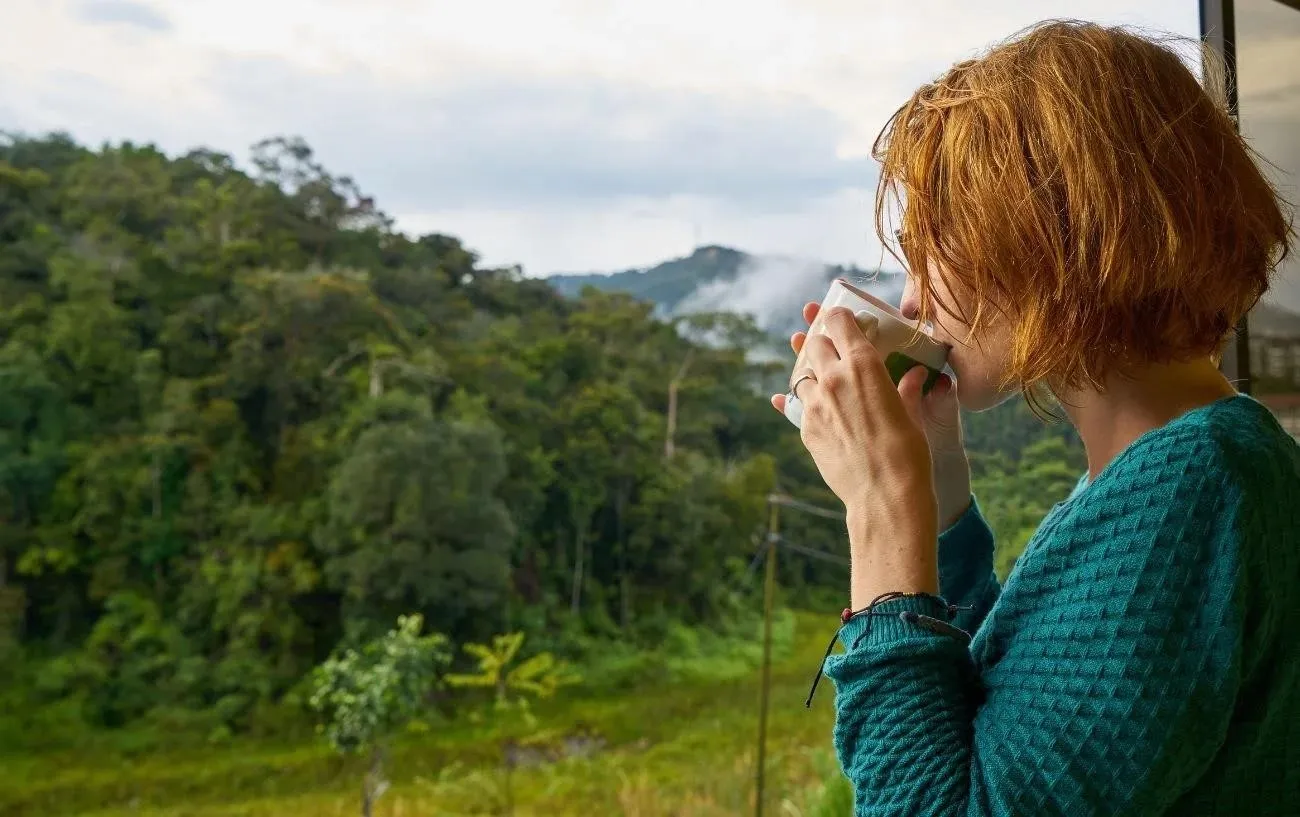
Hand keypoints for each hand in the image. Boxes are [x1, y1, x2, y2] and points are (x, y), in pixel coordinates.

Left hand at [773, 302, 971, 529]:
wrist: (884, 495)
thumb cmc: (908, 453)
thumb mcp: (912, 414)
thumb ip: (906, 389)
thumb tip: (915, 375)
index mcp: (863, 364)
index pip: (839, 322)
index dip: (839, 317)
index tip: (841, 319)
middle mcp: (833, 378)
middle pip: (814, 344)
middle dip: (823, 344)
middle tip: (834, 351)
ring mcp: (814, 404)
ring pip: (802, 375)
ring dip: (813, 374)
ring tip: (826, 383)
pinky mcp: (805, 429)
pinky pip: (797, 406)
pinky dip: (806, 403)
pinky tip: (814, 407)